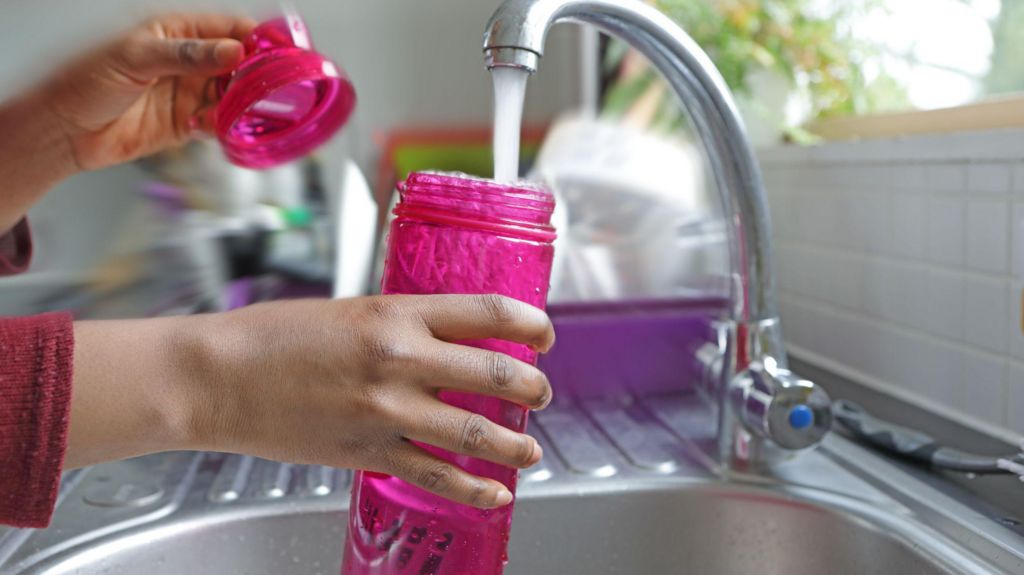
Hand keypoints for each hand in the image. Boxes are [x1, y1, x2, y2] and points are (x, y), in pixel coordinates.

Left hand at [41, 13, 255, 170]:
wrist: (64, 130)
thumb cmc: (84, 80)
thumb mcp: (135, 57)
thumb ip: (187, 55)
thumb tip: (232, 50)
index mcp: (176, 32)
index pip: (229, 29)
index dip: (256, 39)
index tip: (279, 52)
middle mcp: (189, 62)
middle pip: (240, 65)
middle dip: (255, 76)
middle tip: (269, 89)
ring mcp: (189, 92)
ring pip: (233, 96)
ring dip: (240, 106)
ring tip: (237, 112)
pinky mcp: (188, 124)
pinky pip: (219, 123)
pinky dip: (223, 127)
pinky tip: (210, 127)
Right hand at [70, 295, 555, 508]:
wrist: (217, 378)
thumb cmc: (272, 337)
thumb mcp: (349, 309)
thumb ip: (402, 324)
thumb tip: (447, 339)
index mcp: (397, 313)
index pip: (489, 312)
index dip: (531, 323)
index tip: (545, 334)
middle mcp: (401, 359)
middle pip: (496, 373)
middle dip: (532, 387)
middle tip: (541, 394)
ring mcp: (388, 410)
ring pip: (476, 431)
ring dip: (515, 445)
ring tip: (531, 452)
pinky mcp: (370, 452)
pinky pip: (438, 475)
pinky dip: (475, 489)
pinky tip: (496, 494)